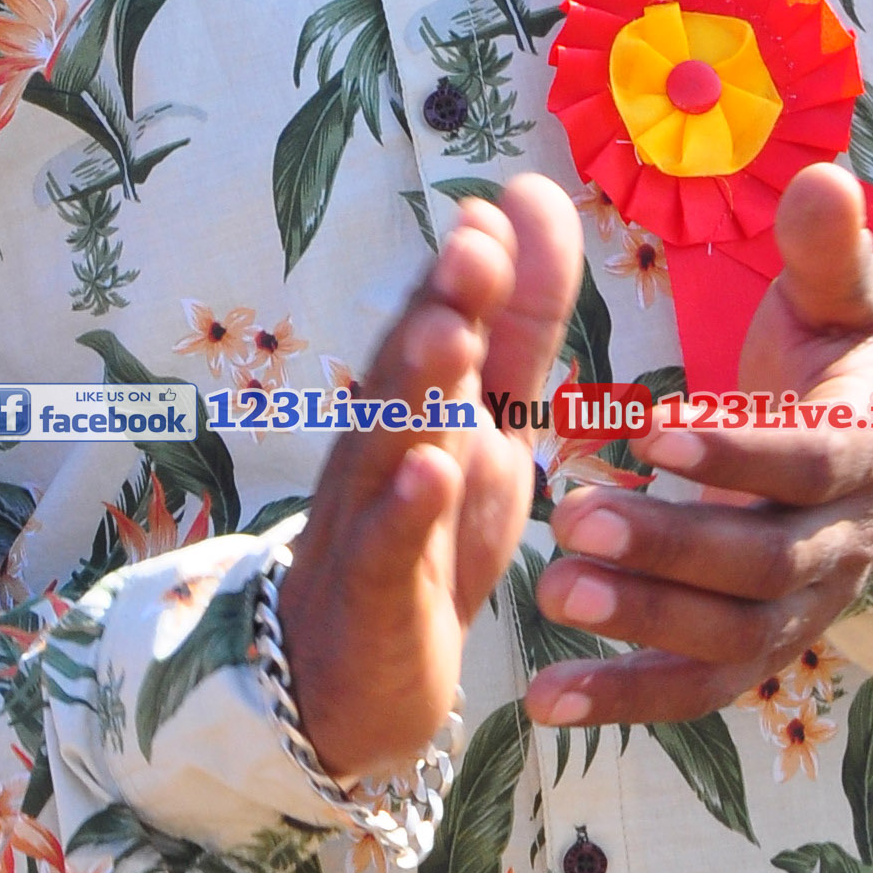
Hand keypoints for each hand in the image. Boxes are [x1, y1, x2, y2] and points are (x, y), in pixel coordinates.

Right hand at [278, 177, 579, 781]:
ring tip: (448, 332)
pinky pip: (382, 542)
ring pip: (386, 438)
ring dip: (414, 384)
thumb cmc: (426, 529)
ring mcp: (372, 509)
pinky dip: (405, 506)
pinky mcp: (369, 586)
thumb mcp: (491, 419)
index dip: (485, 264)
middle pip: (409, 362)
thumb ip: (516, 323)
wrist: (354, 673)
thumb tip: (518, 203)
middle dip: (442, 301)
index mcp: (428, 396)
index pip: (451, 316)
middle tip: (476, 245)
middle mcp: (390, 438)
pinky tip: (432, 471)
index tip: (516, 199)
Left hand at [528, 162, 872, 730]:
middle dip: (672, 548)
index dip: (735, 454)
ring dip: (643, 624)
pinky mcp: (756, 652)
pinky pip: (696, 688)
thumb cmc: (842, 359)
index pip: (806, 464)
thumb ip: (828, 247)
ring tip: (553, 593)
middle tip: (573, 520)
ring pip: (730, 638)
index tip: (653, 432)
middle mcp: (842, 545)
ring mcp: (801, 611)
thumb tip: (825, 177)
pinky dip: (625, 700)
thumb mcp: (845, 296)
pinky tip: (543, 700)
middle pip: (764, 566)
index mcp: (866, 450)